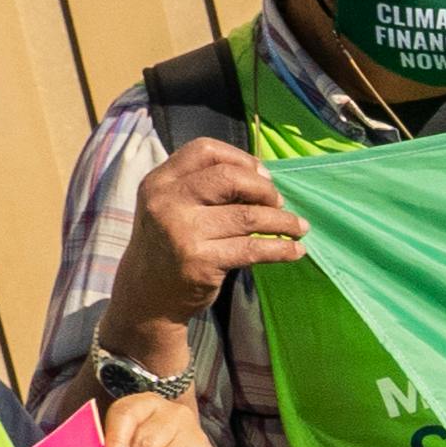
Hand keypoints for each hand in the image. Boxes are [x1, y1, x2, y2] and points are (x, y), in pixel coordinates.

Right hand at [119, 135, 306, 326]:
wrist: (147, 296)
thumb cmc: (169, 245)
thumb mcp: (172, 206)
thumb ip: (204, 186)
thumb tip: (263, 176)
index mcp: (160, 181)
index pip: (205, 150)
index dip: (241, 158)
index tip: (263, 175)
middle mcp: (167, 202)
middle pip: (229, 177)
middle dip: (264, 189)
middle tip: (278, 203)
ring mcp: (183, 232)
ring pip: (248, 215)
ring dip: (282, 221)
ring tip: (299, 227)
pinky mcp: (200, 261)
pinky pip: (253, 249)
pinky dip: (281, 248)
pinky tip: (295, 250)